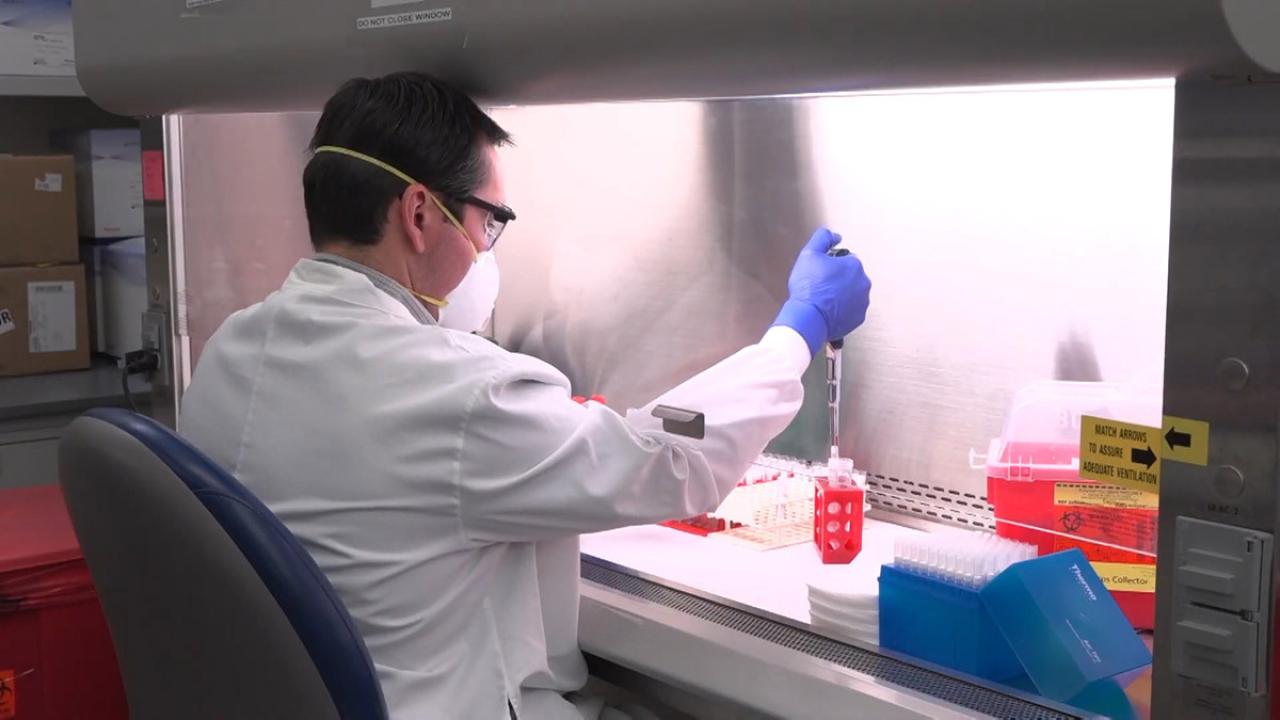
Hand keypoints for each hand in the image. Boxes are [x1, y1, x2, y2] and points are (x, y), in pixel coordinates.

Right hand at [772, 228, 871, 355]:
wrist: (808, 317)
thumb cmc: (809, 287)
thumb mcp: (809, 254)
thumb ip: (823, 238)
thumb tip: (834, 235)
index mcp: (854, 265)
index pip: (845, 260)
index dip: (831, 265)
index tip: (820, 272)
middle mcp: (863, 283)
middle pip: (850, 277)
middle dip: (838, 279)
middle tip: (821, 286)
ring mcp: (862, 302)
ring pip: (852, 293)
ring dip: (842, 294)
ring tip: (824, 299)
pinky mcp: (858, 318)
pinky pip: (851, 310)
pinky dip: (842, 310)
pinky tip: (828, 310)